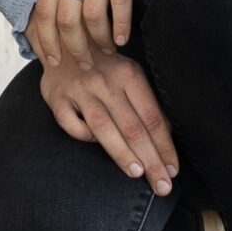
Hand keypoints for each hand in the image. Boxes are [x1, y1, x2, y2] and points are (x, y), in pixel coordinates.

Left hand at [27, 0, 231, 70]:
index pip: (43, 10)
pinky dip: (119, 25)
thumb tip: (62, 12)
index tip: (51, 61)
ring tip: (107, 53)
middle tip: (83, 65)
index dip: (45, 39)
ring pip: (90, 15)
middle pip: (65, 19)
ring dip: (98, 41)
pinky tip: (123, 38)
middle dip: (73, 48)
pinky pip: (118, 1)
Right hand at [40, 52, 177, 189]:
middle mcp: (105, 82)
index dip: (164, 147)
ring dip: (122, 153)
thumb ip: (146, 102)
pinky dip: (83, 136)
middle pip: (132, 127)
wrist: (65, 44)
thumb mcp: (129, 75)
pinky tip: (94, 146)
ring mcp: (80, 90)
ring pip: (104, 128)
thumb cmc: (104, 66)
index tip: (173, 171)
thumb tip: (167, 136)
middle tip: (163, 186)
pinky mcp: (57, 98)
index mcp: (129, 74)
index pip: (152, 118)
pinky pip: (71, 124)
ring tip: (138, 174)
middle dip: (150, 160)